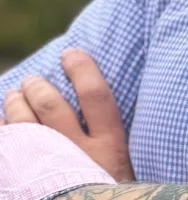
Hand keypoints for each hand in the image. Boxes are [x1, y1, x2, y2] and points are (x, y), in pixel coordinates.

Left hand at [2, 48, 134, 181]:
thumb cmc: (113, 197)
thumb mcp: (124, 171)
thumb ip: (114, 143)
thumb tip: (102, 105)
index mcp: (109, 148)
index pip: (95, 95)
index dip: (82, 68)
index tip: (70, 53)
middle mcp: (79, 156)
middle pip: (51, 107)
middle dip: (37, 87)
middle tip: (30, 80)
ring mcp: (51, 172)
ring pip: (25, 128)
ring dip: (15, 105)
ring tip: (13, 96)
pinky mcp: (27, 186)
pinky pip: (7, 153)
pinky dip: (2, 132)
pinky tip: (1, 122)